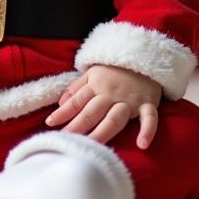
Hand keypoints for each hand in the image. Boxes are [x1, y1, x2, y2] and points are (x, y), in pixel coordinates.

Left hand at [45, 64, 161, 148]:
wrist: (144, 52)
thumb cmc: (115, 68)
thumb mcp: (92, 72)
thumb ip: (76, 88)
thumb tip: (60, 104)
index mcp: (96, 85)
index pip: (76, 101)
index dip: (63, 112)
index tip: (50, 124)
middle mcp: (111, 93)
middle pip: (92, 112)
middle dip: (78, 126)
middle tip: (66, 140)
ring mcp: (130, 100)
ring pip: (114, 118)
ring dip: (103, 132)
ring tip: (92, 146)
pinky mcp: (148, 103)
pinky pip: (149, 118)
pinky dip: (147, 131)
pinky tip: (142, 145)